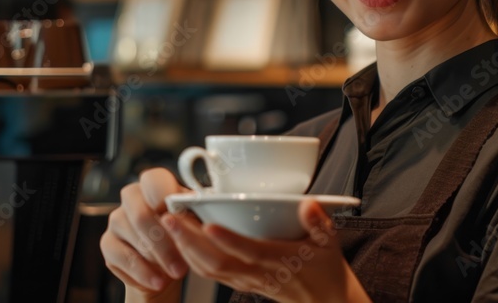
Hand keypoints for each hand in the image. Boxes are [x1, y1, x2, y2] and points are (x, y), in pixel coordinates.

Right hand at [100, 168, 191, 300]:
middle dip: (164, 240)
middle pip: (141, 213)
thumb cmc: (182, 237)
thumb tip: (195, 204)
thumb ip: (191, 212)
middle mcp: (132, 198)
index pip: (152, 179)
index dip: (162, 193)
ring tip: (177, 271)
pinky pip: (123, 257)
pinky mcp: (107, 243)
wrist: (166, 267)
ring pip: (133, 236)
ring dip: (159, 258)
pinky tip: (158, 281)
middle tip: (183, 260)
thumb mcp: (193, 223)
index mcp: (154, 186)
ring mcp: (117, 219)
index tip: (175, 212)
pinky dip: (144, 272)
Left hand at [159, 198, 370, 302]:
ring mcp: (245, 280)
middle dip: (189, 241)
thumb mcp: (329, 243)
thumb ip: (319, 223)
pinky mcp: (239, 282)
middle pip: (216, 263)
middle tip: (169, 217)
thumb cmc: (324, 268)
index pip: (248, 251)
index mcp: (278, 261)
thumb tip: (308, 204)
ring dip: (184, 248)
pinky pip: (209, 273)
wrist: (324, 302)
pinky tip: (178, 239)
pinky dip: (190, 257)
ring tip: (167, 223)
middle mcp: (256, 273)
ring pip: (207, 270)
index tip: (208, 223)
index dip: (227, 239)